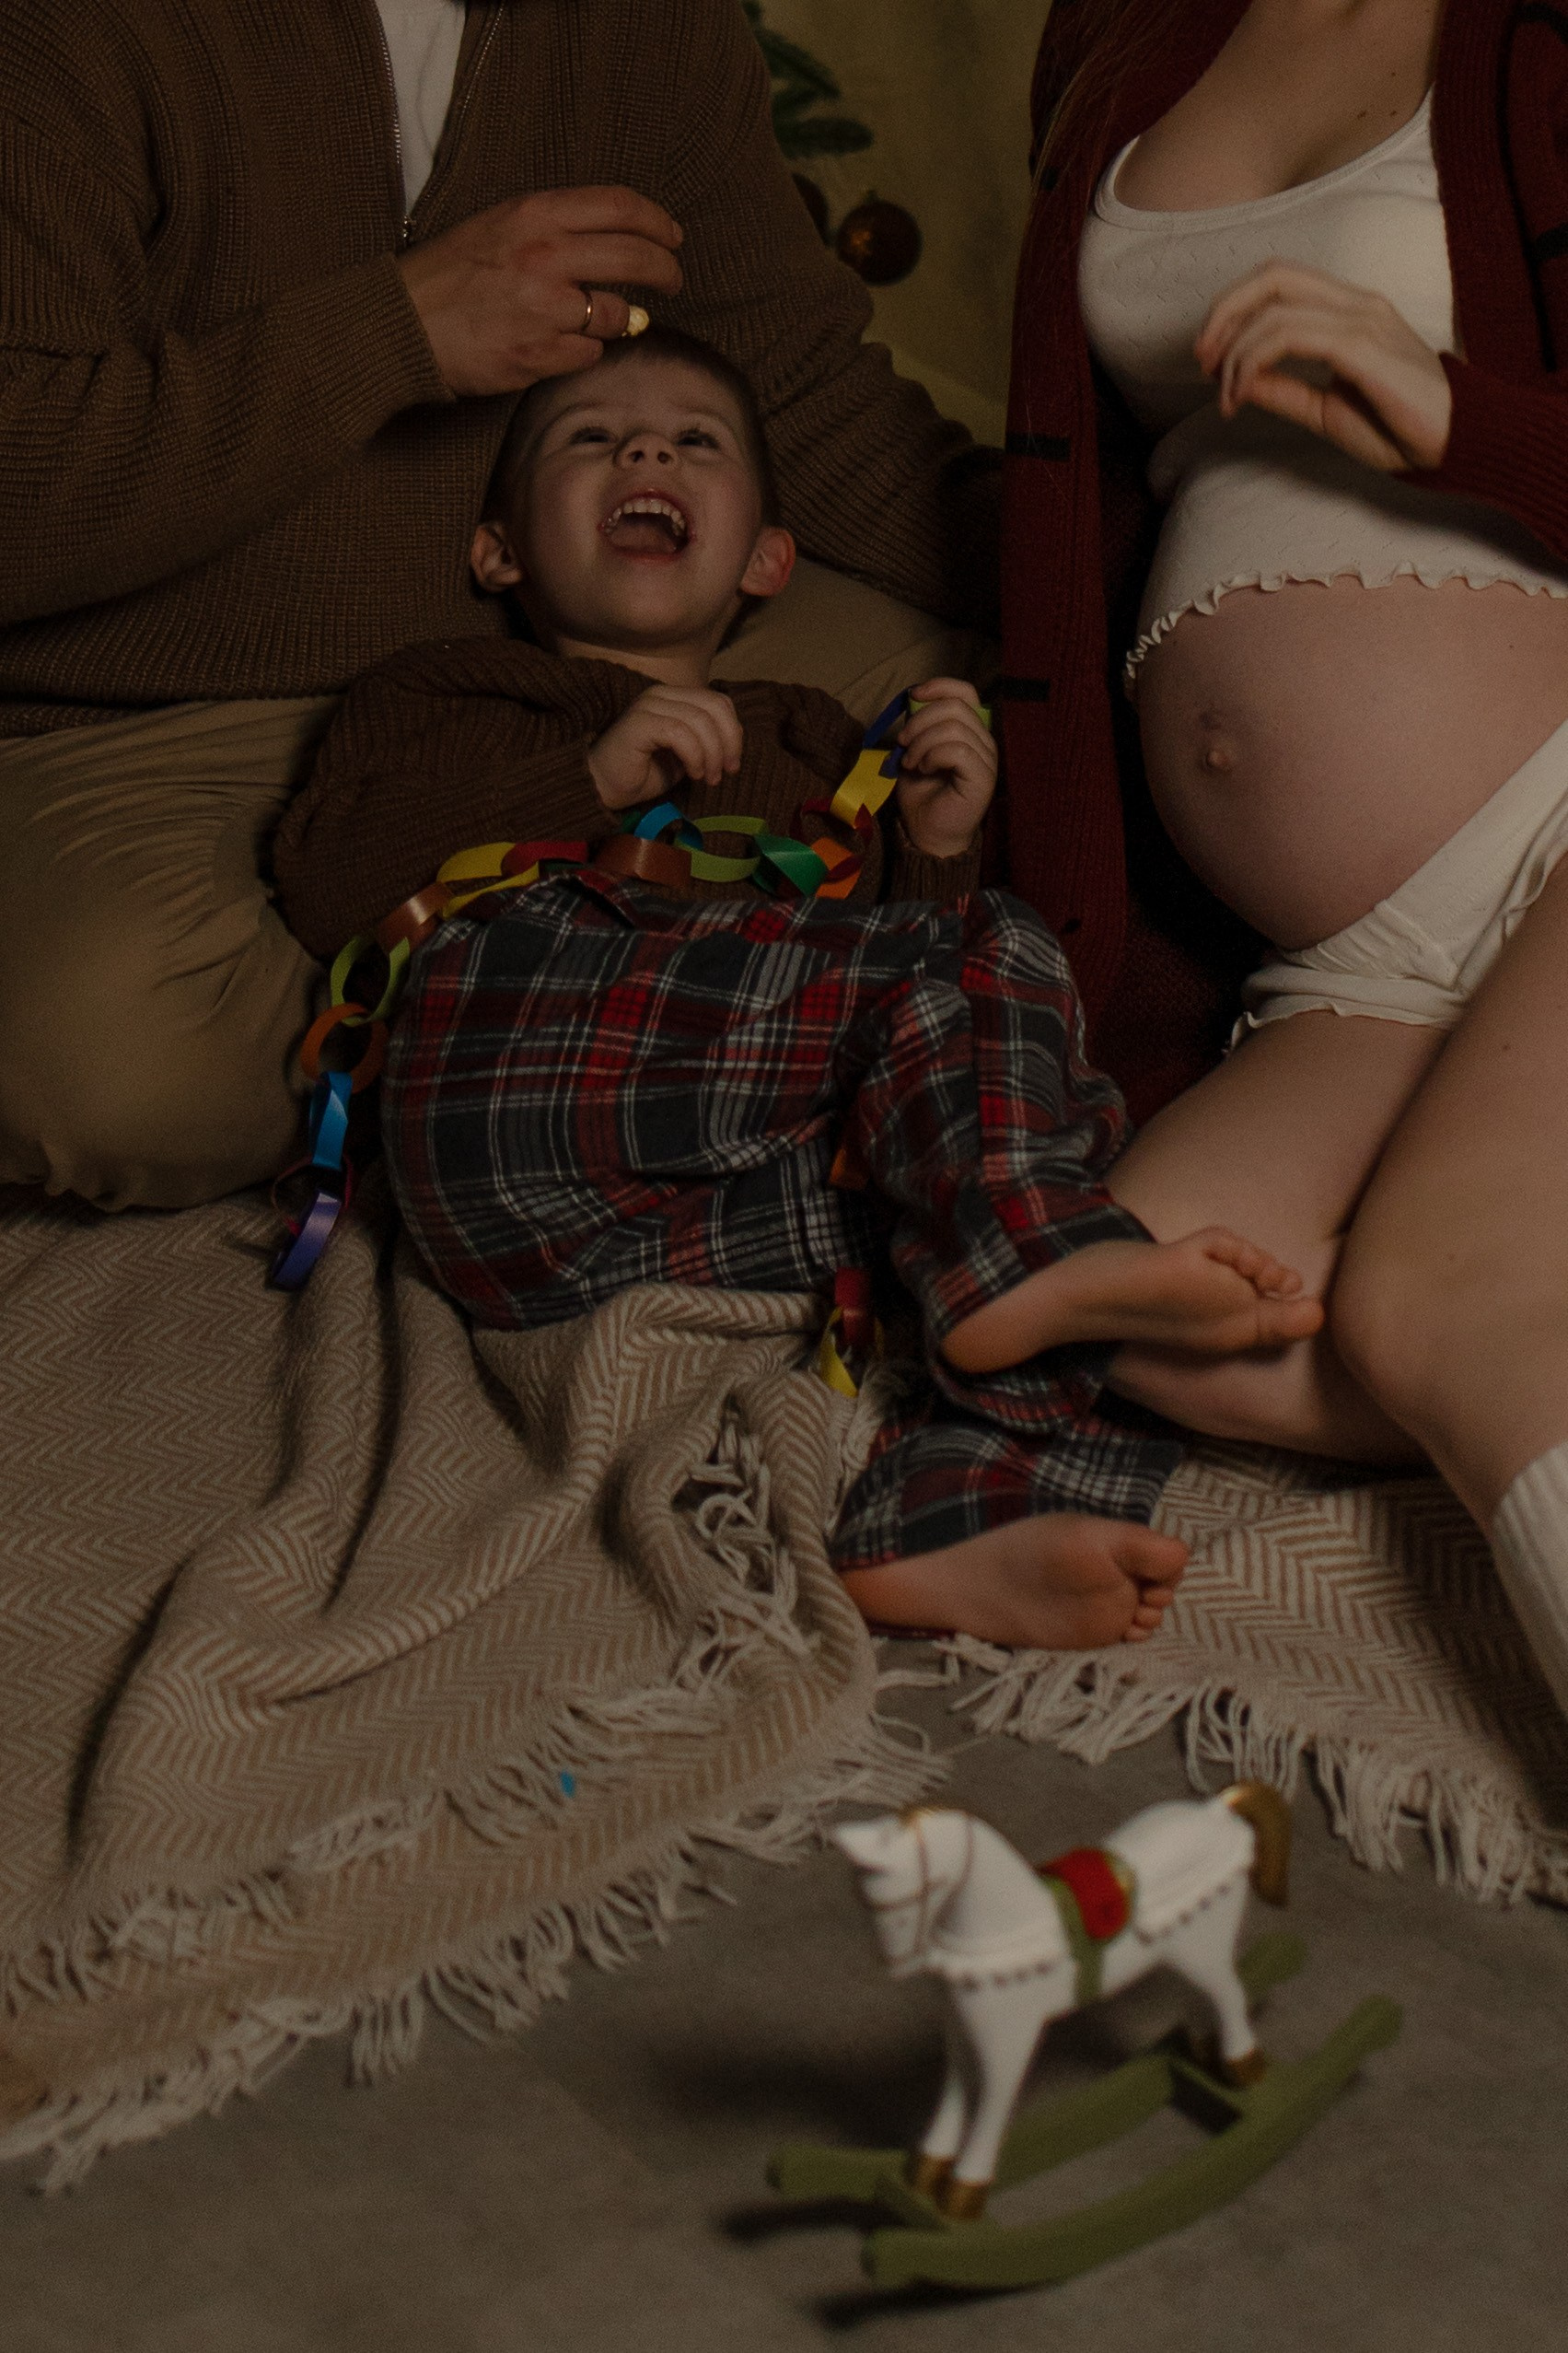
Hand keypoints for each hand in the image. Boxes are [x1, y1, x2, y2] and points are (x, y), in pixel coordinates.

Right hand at [398, 187, 683, 397]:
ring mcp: (544, 308)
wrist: (403, 324)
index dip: (658, 223)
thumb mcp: (499, 226)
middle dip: (666, 270)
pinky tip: (560, 345)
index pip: (621, 207)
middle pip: (636, 258)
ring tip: (601, 319)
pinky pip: (589, 354)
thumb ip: (556, 228)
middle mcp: (545, 256)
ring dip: (620, 319)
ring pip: (618, 314)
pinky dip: (584, 351)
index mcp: (535, 214)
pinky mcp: (539, 355)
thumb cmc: (450, 274)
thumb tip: (618, 243)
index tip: (672, 237)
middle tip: (673, 280)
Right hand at [586, 684, 742, 810]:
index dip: (733, 732)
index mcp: (674, 697)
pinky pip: (680, 733)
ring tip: (707, 778)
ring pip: (700, 720)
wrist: (603, 787)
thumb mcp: (686, 755)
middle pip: (715, 706)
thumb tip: (734, 740)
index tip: (732, 763)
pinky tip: (692, 774)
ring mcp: (648, 704)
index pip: (718, 701)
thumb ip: (706, 740)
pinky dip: (694, 756)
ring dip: (711, 755)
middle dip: (728, 742)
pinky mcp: (639, 721)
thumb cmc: (643, 773)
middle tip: (725, 772)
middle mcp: (661, 693)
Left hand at [894, 678, 995, 858]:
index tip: (912, 696)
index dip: (939, 686)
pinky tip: (923, 769)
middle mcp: (984, 741)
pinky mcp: (982, 778)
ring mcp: (987, 759)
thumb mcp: (915, 751)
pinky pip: (958, 751)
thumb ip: (919, 726)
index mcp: (970, 730)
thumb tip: (912, 702)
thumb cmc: (923, 794)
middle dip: (920, 720)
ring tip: (910, 762)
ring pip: (954, 728)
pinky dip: (932, 756)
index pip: (965, 692)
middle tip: (903, 743)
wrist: (927, 833)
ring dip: (923, 742)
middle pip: (956, 706)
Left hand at [1195, 261, 1452, 472]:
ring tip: (1225, 395)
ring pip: (1275, 309)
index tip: (1209, 358)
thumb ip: (1286, 390)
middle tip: (1201, 361)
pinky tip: (1243, 394)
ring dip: (1235, 352)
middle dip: (1223, 313)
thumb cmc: (1400, 428)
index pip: (1280, 281)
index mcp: (1350, 310)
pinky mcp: (1362, 347)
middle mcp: (1355, 304)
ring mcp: (1361, 321)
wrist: (1455, 443)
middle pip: (1272, 276)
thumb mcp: (1326, 410)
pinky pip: (1292, 337)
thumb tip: (1241, 381)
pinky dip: (1254, 362)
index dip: (1233, 308)